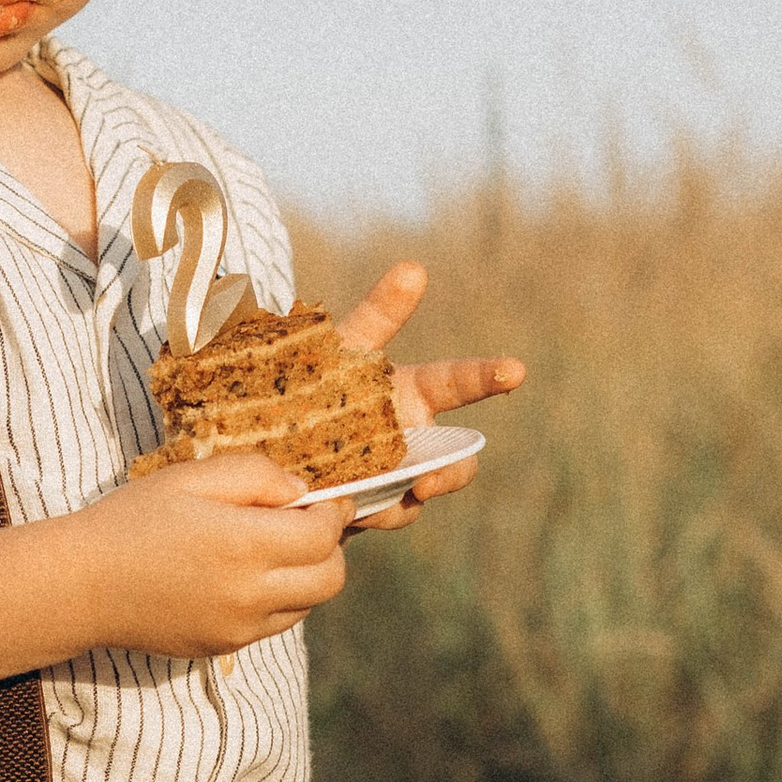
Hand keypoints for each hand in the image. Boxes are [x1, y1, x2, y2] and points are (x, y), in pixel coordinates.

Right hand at [81, 450, 348, 657]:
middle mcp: (249, 594)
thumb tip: (300, 490)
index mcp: (244, 545)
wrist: (82, 586)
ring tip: (272, 550)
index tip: (327, 500)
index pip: (323, 535)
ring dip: (306, 576)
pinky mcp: (225, 646)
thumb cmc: (132, 520)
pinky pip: (274, 624)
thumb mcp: (190, 477)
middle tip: (307, 526)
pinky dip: (277, 600)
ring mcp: (239, 627)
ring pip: (308, 605)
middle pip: (331, 579)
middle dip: (330, 549)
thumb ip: (254, 475)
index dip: (333, 513)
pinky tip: (243, 577)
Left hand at [332, 263, 526, 531]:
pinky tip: (341, 502)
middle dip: (452, 470)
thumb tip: (416, 267)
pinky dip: (370, 511)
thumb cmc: (306, 379)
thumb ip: (377, 314)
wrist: (265, 440)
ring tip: (360, 494)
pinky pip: (388, 514)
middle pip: (455, 455)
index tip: (516, 371)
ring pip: (421, 492)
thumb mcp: (336, 345)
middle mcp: (413, 436)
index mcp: (409, 390)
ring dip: (396, 496)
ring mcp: (397, 476)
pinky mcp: (374, 508)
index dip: (490, 377)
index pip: (457, 381)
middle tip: (429, 480)